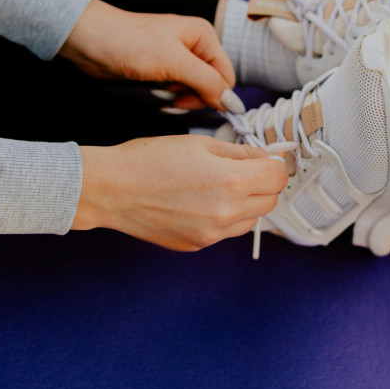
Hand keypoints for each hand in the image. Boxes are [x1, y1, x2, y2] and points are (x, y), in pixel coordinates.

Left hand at [60, 0, 240, 111]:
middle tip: (172, 101)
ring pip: (194, 90)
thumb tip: (233, 103)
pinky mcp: (161, 69)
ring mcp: (177, 58)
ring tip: (160, 95)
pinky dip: (169, 97)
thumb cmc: (129, 43)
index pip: (226, 77)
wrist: (88, 40)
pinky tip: (154, 94)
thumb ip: (207, 83)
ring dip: (180, 99)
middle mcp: (194, 45)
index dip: (214, 95)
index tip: (191, 104)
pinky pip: (177, 91)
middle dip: (194, 98)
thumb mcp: (174, 63)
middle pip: (212, 85)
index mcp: (204, 36)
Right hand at [74, 135, 288, 250]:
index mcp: (230, 181)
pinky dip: (223, 218)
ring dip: (245, 203)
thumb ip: (239, 152)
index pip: (278, 176)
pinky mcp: (197, 245)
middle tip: (240, 169)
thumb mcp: (200, 143)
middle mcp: (226, 214)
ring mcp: (211, 235)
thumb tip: (267, 157)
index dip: (273, 163)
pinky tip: (198, 202)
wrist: (111, 190)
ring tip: (217, 186)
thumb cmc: (149, 159)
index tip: (263, 158)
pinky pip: (225, 232)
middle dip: (262, 183)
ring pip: (251, 220)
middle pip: (270, 201)